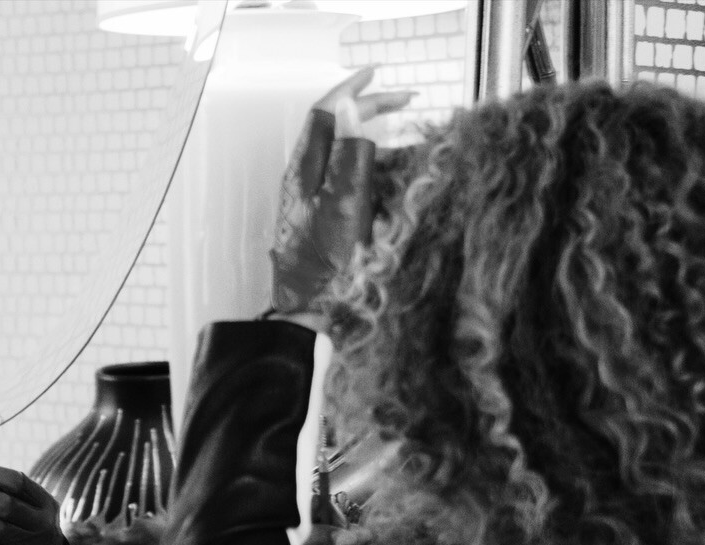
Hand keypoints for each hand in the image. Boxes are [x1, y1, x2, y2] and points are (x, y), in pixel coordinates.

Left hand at [270, 67, 414, 314]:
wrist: (309, 309)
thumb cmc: (326, 262)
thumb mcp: (345, 202)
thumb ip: (348, 153)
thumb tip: (349, 107)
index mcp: (304, 171)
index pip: (325, 113)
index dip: (352, 91)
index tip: (378, 77)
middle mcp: (301, 181)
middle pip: (331, 129)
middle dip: (366, 109)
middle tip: (403, 100)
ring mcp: (308, 199)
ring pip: (337, 153)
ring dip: (367, 136)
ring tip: (397, 130)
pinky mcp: (317, 217)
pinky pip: (341, 179)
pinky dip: (364, 166)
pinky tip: (382, 172)